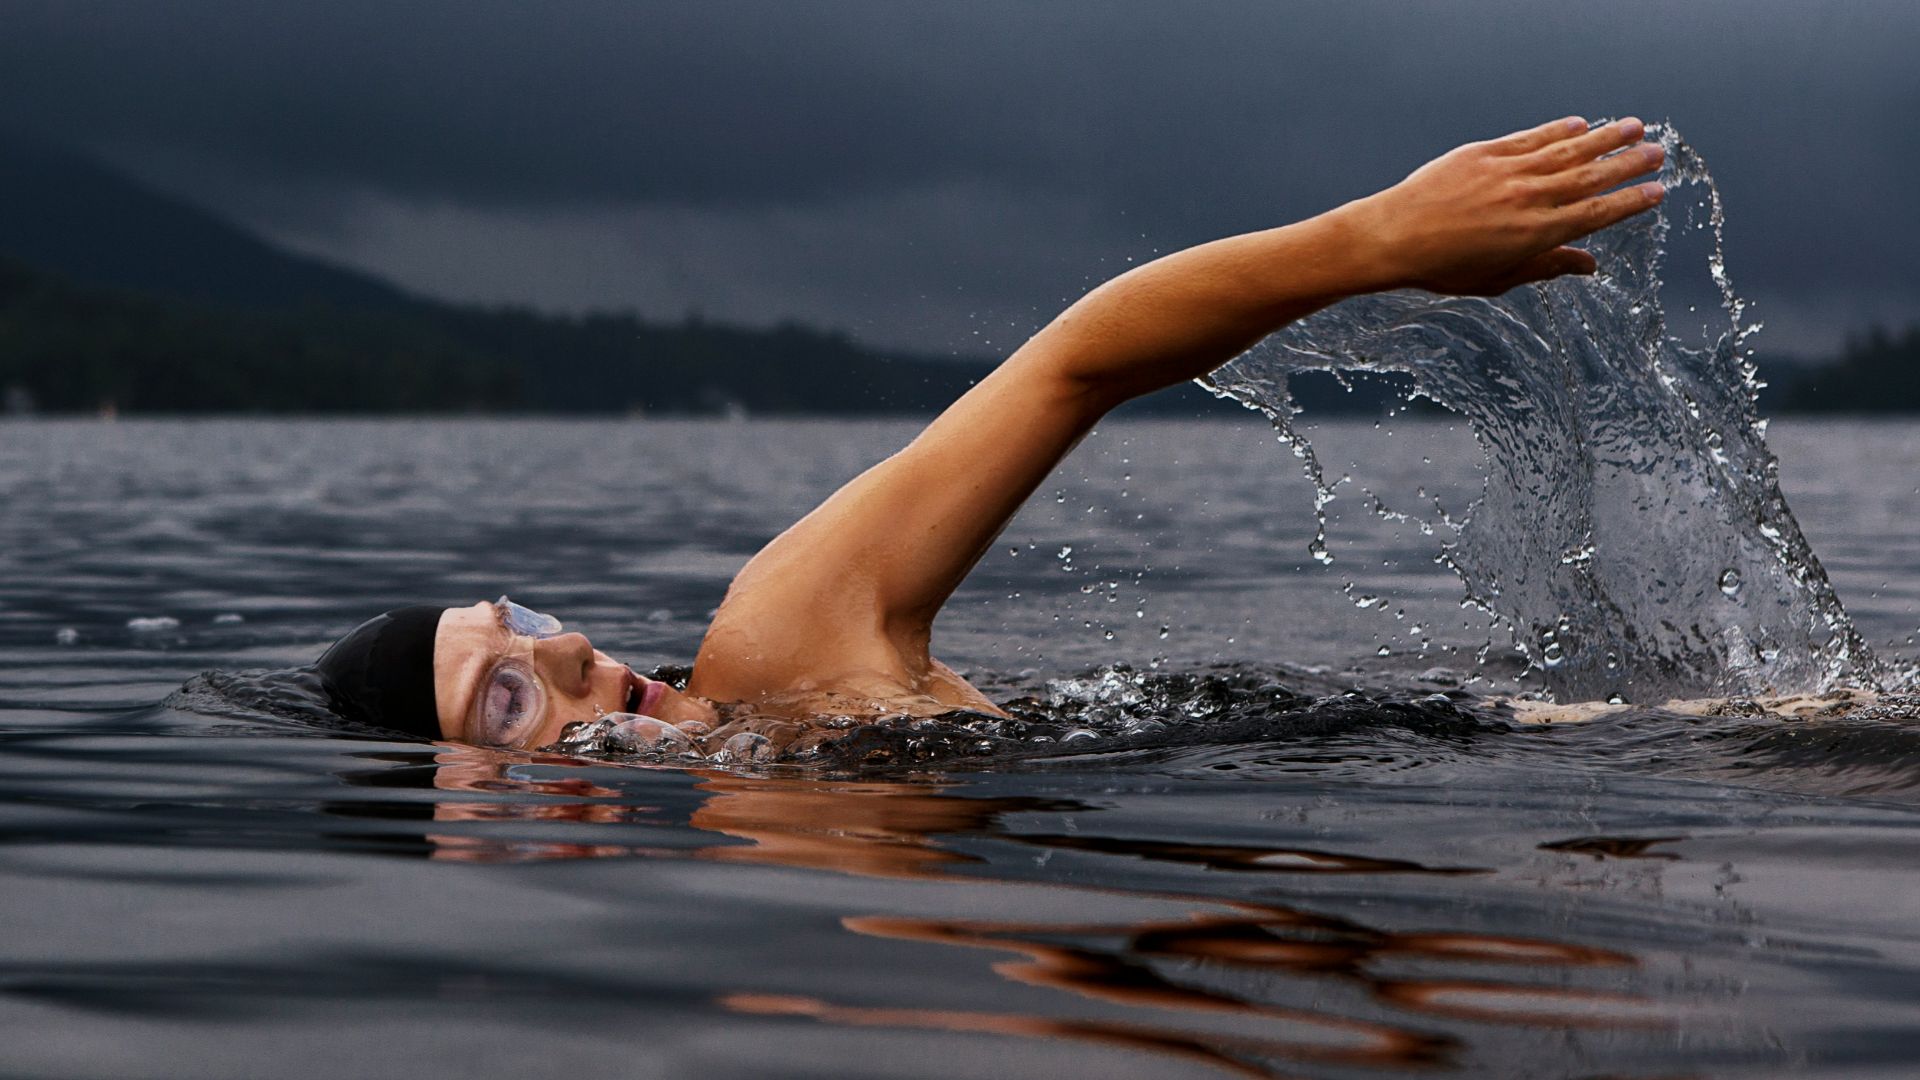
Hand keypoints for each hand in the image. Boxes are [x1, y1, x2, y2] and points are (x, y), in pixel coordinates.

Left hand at [1347, 116, 1665, 296]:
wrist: (1392, 236)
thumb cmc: (1442, 267)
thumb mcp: (1497, 278)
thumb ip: (1546, 267)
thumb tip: (1590, 266)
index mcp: (1535, 235)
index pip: (1596, 215)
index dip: (1630, 203)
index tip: (1657, 191)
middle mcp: (1527, 199)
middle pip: (1591, 177)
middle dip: (1628, 163)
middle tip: (1659, 152)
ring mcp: (1507, 172)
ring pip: (1567, 150)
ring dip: (1604, 137)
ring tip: (1634, 126)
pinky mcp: (1485, 153)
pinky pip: (1530, 138)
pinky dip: (1557, 130)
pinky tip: (1579, 124)